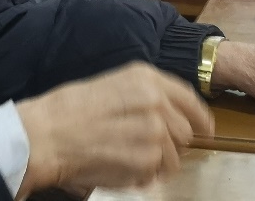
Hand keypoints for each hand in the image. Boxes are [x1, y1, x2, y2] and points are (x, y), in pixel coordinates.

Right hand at [15, 61, 212, 197]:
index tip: (205, 128)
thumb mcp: (112, 85)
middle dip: (173, 143)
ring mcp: (155, 132)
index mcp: (146, 78)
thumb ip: (144, 95)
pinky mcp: (148, 160)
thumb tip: (167, 114)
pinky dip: (144, 176)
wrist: (48, 135)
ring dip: (158, 163)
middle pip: (185, 131)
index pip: (188, 98)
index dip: (200, 116)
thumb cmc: (70, 110)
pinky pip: (157, 174)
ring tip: (128, 157)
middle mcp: (156, 101)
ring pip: (175, 157)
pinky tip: (121, 167)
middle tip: (151, 149)